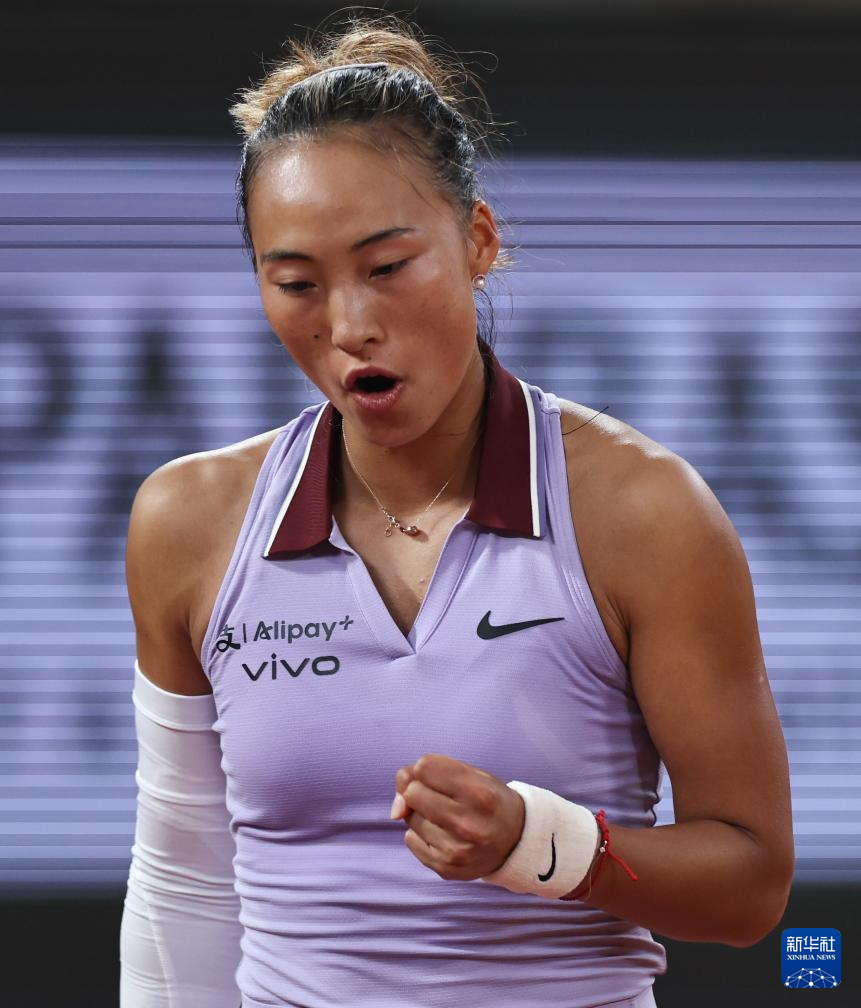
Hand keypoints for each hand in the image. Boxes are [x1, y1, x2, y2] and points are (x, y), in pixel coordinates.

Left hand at [390, 753, 525, 880]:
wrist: (517, 841)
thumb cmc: (488, 800)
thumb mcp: (471, 775)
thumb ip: (428, 776)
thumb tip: (395, 810)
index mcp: (479, 792)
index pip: (424, 767)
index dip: (426, 768)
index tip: (438, 775)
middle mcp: (469, 823)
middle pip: (412, 792)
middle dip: (419, 789)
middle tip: (439, 795)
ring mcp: (457, 850)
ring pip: (410, 818)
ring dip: (421, 813)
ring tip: (446, 817)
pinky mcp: (447, 869)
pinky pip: (411, 840)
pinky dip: (421, 834)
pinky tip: (443, 833)